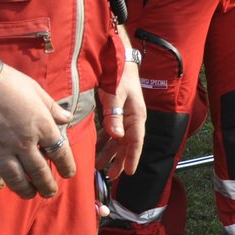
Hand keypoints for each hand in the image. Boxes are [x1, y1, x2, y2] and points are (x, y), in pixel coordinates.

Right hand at [0, 61, 75, 198]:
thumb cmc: (11, 83)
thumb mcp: (38, 93)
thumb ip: (53, 109)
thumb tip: (66, 119)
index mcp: (42, 126)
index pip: (60, 152)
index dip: (67, 166)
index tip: (70, 174)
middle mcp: (24, 142)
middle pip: (39, 171)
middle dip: (47, 185)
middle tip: (50, 193)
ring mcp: (1, 149)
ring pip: (15, 178)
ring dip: (24, 189)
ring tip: (30, 194)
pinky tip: (1, 185)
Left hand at [98, 60, 145, 178]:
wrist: (119, 60)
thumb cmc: (119, 76)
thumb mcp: (116, 95)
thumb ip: (115, 115)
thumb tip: (117, 136)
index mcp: (137, 116)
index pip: (136, 141)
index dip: (132, 157)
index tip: (129, 172)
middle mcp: (133, 118)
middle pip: (128, 144)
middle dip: (120, 160)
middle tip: (111, 175)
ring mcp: (125, 116)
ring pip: (119, 139)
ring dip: (110, 152)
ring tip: (99, 165)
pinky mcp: (117, 112)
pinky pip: (112, 131)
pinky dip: (105, 141)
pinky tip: (97, 148)